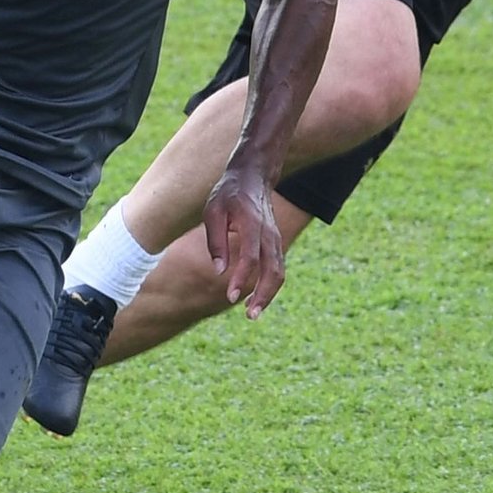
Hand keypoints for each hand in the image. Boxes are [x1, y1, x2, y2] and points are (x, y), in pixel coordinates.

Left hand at [201, 168, 284, 318]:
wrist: (253, 177)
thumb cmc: (228, 194)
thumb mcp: (213, 211)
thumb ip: (216, 240)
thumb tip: (219, 271)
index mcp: (253, 224)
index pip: (250, 257)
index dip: (242, 279)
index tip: (230, 297)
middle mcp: (269, 233)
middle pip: (273, 270)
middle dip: (263, 295)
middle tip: (249, 315)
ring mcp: (276, 239)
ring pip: (279, 272)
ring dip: (268, 295)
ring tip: (252, 313)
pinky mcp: (276, 244)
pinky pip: (277, 269)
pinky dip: (270, 286)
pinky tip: (256, 298)